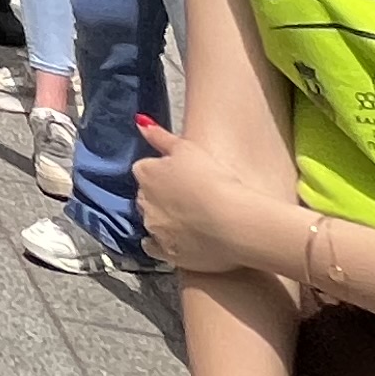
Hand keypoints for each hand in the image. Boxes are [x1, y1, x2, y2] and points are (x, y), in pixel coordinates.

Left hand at [134, 120, 304, 281]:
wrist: (235, 222)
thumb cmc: (214, 180)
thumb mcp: (188, 148)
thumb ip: (161, 137)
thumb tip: (140, 123)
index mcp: (146, 173)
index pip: (145, 170)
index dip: (163, 175)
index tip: (181, 179)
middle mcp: (143, 201)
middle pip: (146, 197)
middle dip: (161, 197)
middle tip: (188, 200)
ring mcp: (154, 229)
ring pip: (151, 221)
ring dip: (163, 220)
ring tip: (189, 221)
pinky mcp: (166, 252)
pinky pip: (154, 248)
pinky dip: (161, 244)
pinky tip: (176, 241)